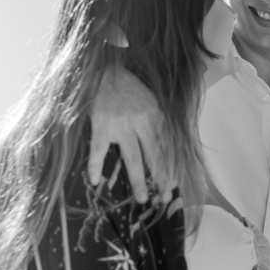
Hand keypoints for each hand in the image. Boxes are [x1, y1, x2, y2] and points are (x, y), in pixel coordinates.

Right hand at [87, 67, 173, 203]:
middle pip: (154, 156)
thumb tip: (171, 146)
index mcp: (156, 115)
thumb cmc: (130, 87)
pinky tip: (94, 181)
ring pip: (132, 158)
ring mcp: (120, 125)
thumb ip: (160, 122)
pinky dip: (95, 165)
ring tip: (141, 199)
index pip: (167, 147)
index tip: (175, 185)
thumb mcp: (152, 100)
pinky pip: (98, 150)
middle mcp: (141, 122)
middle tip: (165, 198)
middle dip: (161, 178)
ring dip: (138, 180)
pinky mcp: (101, 125)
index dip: (171, 167)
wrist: (104, 71)